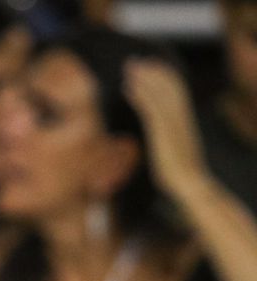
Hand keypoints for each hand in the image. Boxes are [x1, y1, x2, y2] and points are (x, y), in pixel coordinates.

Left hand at [124, 58, 209, 204]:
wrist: (190, 181)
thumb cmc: (181, 174)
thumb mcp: (175, 152)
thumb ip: (169, 141)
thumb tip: (164, 142)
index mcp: (185, 120)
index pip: (176, 91)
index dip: (162, 77)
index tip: (149, 67)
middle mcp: (181, 116)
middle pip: (167, 86)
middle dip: (150, 72)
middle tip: (133, 62)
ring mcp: (173, 122)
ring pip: (158, 93)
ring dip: (142, 78)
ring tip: (128, 68)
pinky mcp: (163, 131)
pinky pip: (150, 108)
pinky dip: (139, 95)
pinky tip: (127, 87)